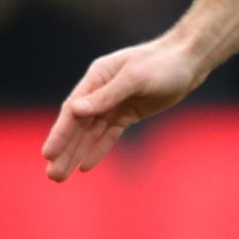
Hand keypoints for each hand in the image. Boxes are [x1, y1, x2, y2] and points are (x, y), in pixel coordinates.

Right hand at [42, 36, 204, 180]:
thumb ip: (107, 94)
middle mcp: (101, 91)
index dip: (60, 133)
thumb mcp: (136, 78)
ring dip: (76, 153)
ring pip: (91, 133)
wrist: (190, 61)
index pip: (73, 110)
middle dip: (65, 150)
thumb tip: (75, 109)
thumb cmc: (163, 63)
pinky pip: (109, 134)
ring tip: (60, 176)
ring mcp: (115, 103)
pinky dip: (98, 149)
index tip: (48, 154)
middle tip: (52, 176)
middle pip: (78, 125)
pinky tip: (85, 166)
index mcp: (97, 77)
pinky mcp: (128, 112)